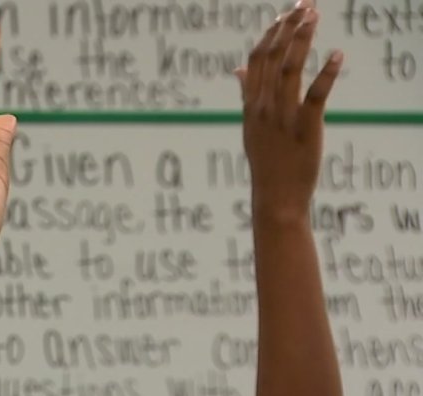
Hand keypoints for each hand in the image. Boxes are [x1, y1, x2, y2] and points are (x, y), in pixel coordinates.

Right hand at [239, 0, 341, 220]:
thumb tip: (238, 70)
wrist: (275, 196)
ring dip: (302, 41)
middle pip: (273, 59)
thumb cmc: (267, 162)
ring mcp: (283, 118)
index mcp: (251, 106)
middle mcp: (264, 108)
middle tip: (305, 5)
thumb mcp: (250, 127)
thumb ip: (246, 95)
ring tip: (314, 17)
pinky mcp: (305, 128)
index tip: (284, 15)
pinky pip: (315, 96)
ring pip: (290, 71)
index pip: (256, 61)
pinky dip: (327, 74)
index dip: (270, 35)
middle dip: (289, 28)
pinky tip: (337, 55)